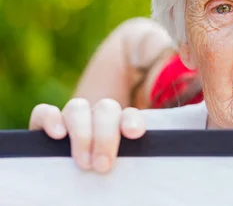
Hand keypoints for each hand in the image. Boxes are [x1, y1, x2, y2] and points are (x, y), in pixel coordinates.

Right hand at [29, 98, 145, 172]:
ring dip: (82, 133)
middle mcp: (96, 116)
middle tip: (103, 165)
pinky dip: (51, 120)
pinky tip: (58, 135)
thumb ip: (125, 159)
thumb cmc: (98, 174)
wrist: (66, 179)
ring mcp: (71, 116)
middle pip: (106, 108)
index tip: (133, 134)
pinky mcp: (44, 122)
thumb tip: (134, 165)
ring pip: (77, 107)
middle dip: (105, 137)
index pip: (129, 114)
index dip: (132, 120)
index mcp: (118, 124)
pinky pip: (44, 112)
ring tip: (83, 162)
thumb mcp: (115, 166)